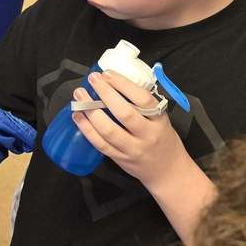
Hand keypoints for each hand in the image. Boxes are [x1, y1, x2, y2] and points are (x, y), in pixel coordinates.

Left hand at [71, 69, 185, 193]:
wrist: (168, 171)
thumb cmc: (163, 139)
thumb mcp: (162, 119)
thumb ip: (144, 105)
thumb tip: (117, 81)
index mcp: (159, 121)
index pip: (143, 99)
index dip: (123, 84)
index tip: (108, 73)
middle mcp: (147, 135)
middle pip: (124, 113)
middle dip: (105, 93)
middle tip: (92, 79)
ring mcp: (132, 149)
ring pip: (108, 130)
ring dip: (90, 111)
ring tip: (79, 96)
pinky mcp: (119, 159)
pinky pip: (100, 144)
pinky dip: (86, 129)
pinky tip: (78, 116)